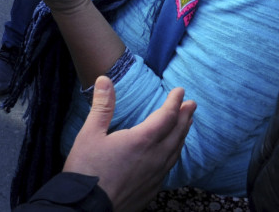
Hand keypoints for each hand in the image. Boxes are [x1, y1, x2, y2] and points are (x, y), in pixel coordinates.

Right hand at [63, 77, 195, 211]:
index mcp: (141, 141)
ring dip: (182, 135)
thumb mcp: (90, 134)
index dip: (174, 102)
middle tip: (192, 104)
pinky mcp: (152, 189)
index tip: (180, 91)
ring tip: (186, 125)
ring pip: (176, 152)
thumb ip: (102, 106)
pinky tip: (170, 154)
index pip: (166, 116)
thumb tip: (105, 79)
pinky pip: (169, 167)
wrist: (87, 208)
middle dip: (185, 117)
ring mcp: (155, 176)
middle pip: (177, 133)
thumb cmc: (87, 170)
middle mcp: (154, 158)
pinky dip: (174, 153)